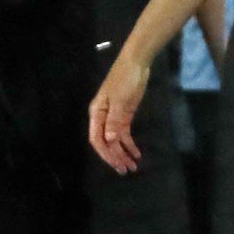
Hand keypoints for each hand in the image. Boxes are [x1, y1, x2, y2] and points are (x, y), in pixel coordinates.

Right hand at [88, 52, 151, 172]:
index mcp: (97, 114)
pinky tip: (136, 154)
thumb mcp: (120, 100)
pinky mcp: (124, 115)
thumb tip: (109, 140)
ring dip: (123, 153)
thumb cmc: (125, 79)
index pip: (97, 139)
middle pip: (106, 142)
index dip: (105, 153)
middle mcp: (103, 118)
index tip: (115, 164)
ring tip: (132, 166)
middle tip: (125, 170)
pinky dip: (130, 144)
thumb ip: (114, 121)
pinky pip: (124, 134)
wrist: (136, 63)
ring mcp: (114, 117)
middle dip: (115, 157)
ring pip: (116, 140)